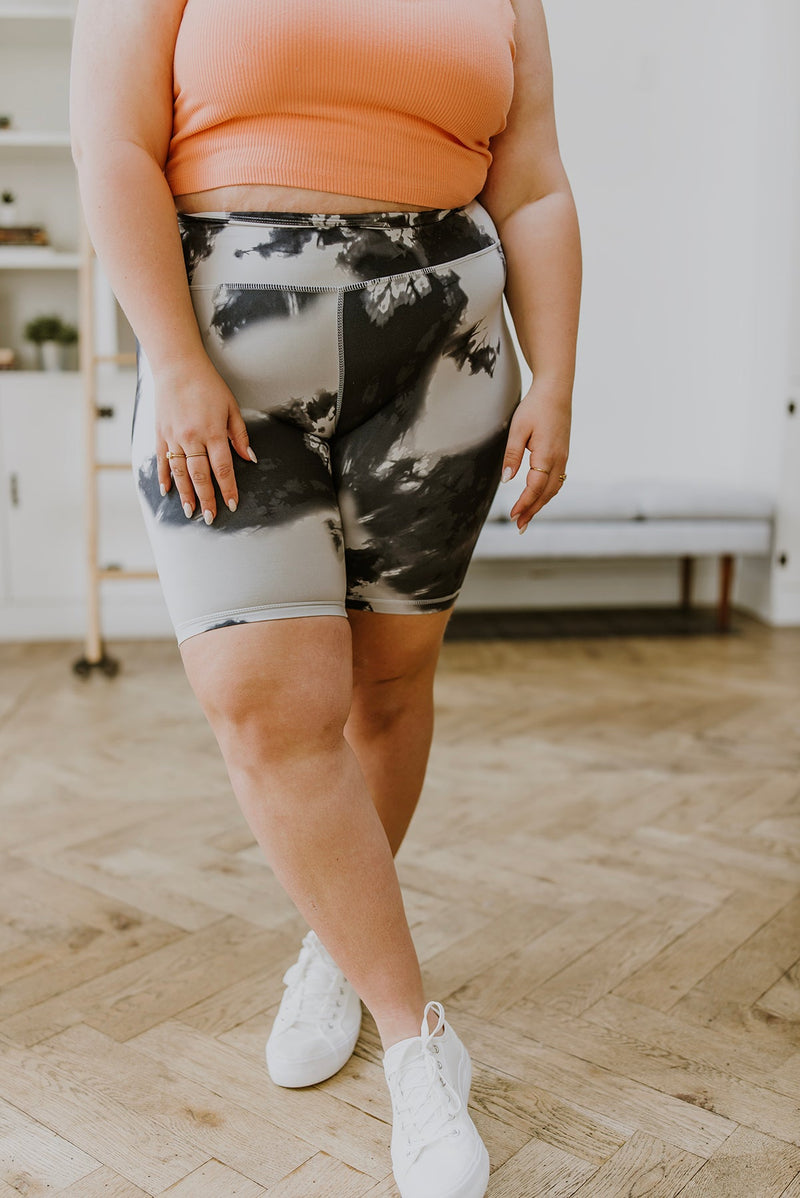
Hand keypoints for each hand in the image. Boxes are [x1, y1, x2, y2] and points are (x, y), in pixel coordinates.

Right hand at [154, 357, 256, 523]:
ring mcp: (173, 437)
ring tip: (190, 512)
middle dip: (207, 499)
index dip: (228, 488)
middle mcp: (192, 438)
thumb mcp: (231, 407)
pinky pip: (161, 461)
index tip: (232, 504)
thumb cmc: (208, 385)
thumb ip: (239, 435)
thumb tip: (249, 458)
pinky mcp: (160, 434)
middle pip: (200, 476)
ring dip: (185, 495)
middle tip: (211, 518)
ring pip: (180, 473)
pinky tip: (167, 492)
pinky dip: (164, 477)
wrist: (177, 366)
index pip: (223, 468)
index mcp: (213, 432)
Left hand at [501, 380, 571, 531]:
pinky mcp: (563, 454)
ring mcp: (564, 458)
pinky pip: (557, 480)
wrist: (556, 390)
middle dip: (532, 511)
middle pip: (546, 493)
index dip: (524, 503)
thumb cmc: (535, 407)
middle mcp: (559, 460)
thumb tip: (506, 480)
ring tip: (526, 517)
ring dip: (540, 504)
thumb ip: (512, 455)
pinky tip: (538, 498)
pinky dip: (547, 494)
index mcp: (547, 455)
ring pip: (553, 489)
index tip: (513, 515)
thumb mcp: (517, 429)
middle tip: (519, 526)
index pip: (535, 487)